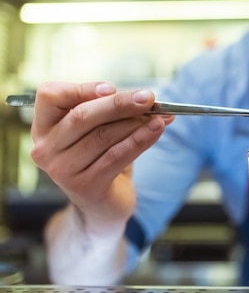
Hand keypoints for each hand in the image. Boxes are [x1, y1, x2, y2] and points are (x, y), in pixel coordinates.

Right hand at [30, 81, 173, 227]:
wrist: (103, 204)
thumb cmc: (100, 158)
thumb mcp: (100, 129)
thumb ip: (114, 111)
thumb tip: (149, 99)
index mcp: (44, 126)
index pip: (50, 96)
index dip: (82, 89)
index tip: (111, 87)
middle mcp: (45, 148)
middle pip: (82, 116)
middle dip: (119, 103)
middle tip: (149, 97)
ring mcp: (62, 170)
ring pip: (103, 136)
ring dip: (136, 122)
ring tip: (160, 115)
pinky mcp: (85, 186)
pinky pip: (117, 156)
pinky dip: (140, 140)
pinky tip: (157, 129)